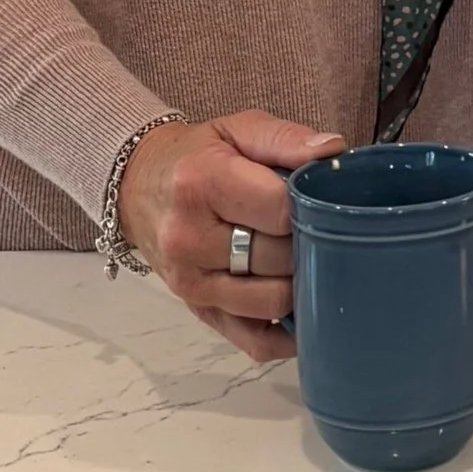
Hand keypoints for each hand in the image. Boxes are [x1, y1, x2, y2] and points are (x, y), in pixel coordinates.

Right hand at [117, 110, 346, 361]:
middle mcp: (189, 240)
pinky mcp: (199, 313)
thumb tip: (333, 151)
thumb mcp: (239, 129)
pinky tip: (304, 310)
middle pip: (277, 258)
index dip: (308, 205)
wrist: (139, 187)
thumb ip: (287, 138)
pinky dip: (288, 335)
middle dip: (307, 242)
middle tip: (319, 227)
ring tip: (307, 257)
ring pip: (271, 302)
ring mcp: (192, 284)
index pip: (278, 211)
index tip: (317, 197)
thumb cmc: (199, 155)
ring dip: (301, 283)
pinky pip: (255, 342)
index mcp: (201, 185)